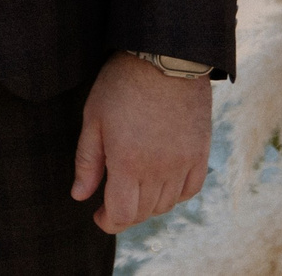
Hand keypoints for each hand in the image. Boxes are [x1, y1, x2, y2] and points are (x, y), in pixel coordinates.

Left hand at [71, 53, 211, 232]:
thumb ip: (87, 161)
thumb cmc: (122, 84)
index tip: (98, 216)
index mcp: (129, 163)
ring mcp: (184, 163)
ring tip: (134, 190)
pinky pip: (190, 190)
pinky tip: (162, 184)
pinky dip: (175, 195)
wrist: (166, 59)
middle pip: (144, 211)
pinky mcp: (200, 154)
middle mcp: (160, 170)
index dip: (108, 221)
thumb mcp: (93, 119)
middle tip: (111, 201)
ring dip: (148, 205)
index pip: (122, 214)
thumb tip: (80, 196)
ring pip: (167, 204)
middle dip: (125, 213)